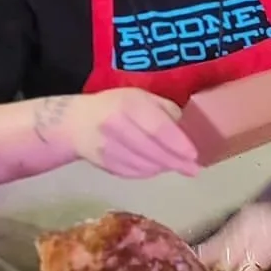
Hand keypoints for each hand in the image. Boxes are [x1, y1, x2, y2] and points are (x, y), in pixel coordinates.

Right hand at [37, 90, 198, 178]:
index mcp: (129, 104)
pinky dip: (147, 172)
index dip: (177, 144)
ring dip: (163, 167)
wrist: (76, 122)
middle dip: (175, 162)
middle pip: (151, 150)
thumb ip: (166, 111)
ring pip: (143, 165)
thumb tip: (186, 132)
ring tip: (176, 165)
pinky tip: (155, 166)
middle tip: (193, 169)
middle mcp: (115, 125)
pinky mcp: (102, 164)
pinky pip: (132, 173)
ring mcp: (106, 147)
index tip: (194, 155)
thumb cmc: (118, 106)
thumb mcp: (143, 98)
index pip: (158, 128)